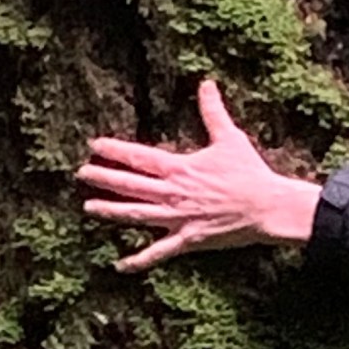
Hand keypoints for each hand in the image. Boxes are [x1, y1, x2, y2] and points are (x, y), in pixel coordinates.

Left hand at [79, 79, 321, 271]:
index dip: (114, 150)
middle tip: (81, 173)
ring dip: (111, 211)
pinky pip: (159, 252)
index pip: (139, 157)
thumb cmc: (249, 172)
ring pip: (136, 215)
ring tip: (88, 207)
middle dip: (103, 178)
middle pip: (130, 185)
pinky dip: (139, 260)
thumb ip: (213, 111)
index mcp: (180, 168)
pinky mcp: (188, 240)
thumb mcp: (230, 138)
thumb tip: (207, 83)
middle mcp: (173, 193)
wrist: (267, 206)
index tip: (94, 145)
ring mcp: (178, 218)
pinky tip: (120, 265)